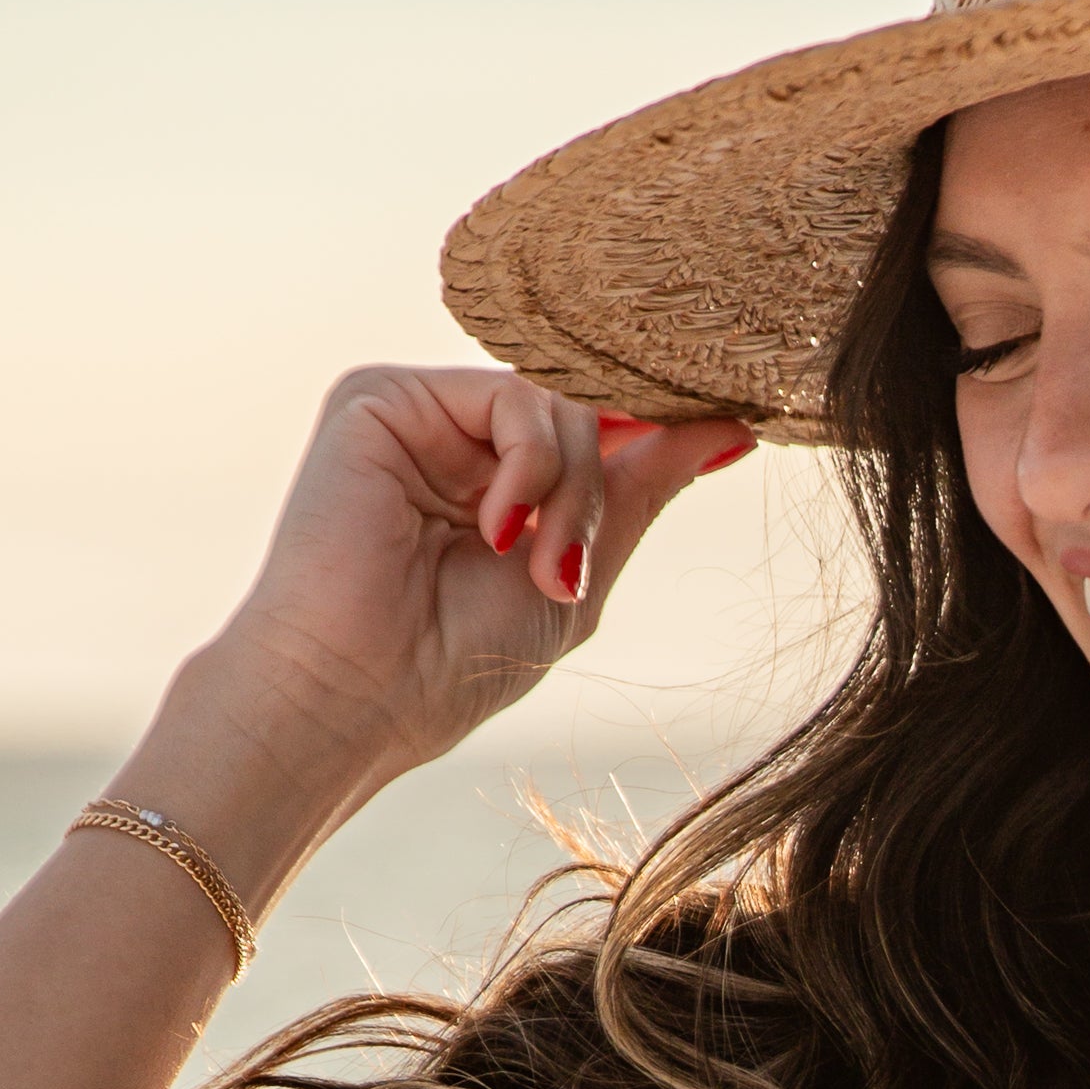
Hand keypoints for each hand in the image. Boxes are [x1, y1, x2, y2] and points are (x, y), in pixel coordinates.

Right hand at [181, 365, 754, 788]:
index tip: (733, 435)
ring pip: (559, 402)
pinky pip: (510, 394)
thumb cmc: (457, 662)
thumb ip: (643, 490)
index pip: (602, 429)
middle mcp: (459, 440)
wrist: (357, 694)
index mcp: (500, 484)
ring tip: (535, 565)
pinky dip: (530, 467)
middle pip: (588, 411)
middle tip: (567, 569)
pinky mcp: (382, 398)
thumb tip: (732, 425)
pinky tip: (494, 528)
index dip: (661, 436)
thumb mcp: (579, 576)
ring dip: (571, 491)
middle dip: (602, 491)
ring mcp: (423, 415)